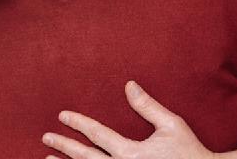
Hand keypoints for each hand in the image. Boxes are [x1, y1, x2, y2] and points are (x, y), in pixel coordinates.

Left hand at [42, 81, 214, 158]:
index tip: (62, 115)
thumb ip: (148, 106)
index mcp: (132, 153)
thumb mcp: (172, 126)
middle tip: (46, 137)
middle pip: (85, 157)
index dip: (78, 123)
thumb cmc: (190, 152)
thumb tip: (129, 84)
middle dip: (64, 146)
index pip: (97, 134)